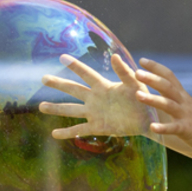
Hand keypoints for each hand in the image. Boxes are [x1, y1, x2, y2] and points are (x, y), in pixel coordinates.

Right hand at [38, 54, 153, 138]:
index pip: (86, 74)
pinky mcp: (98, 127)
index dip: (75, 65)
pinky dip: (67, 132)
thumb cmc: (145, 98)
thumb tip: (114, 56)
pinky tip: (54, 134)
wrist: (150, 119)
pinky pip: (79, 130)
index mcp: (104, 86)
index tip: (62, 56)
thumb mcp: (135, 84)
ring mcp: (95, 113)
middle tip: (43, 78)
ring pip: (71, 110)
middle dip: (58, 84)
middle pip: (73, 89)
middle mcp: (96, 98)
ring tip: (41, 106)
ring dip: (56, 108)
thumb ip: (124, 72)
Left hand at [133, 58, 191, 155]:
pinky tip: (152, 127)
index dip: (156, 67)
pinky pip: (174, 128)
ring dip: (153, 99)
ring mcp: (186, 115)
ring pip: (168, 104)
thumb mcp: (187, 104)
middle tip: (136, 73)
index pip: (169, 76)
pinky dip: (163, 127)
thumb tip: (160, 88)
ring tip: (137, 95)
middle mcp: (183, 102)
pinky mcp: (187, 130)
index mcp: (182, 95)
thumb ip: (174, 96)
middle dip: (152, 79)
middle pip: (167, 86)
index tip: (142, 60)